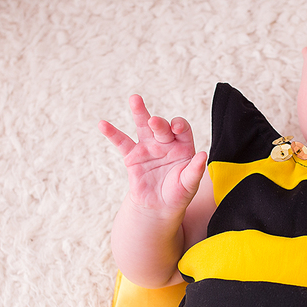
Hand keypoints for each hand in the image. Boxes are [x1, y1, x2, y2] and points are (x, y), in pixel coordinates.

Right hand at [101, 95, 206, 217]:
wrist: (159, 207)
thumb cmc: (178, 194)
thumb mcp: (189, 184)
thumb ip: (195, 170)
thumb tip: (203, 155)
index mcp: (182, 146)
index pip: (182, 130)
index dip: (179, 126)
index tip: (176, 127)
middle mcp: (165, 143)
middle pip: (161, 127)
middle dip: (158, 123)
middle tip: (154, 122)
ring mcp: (148, 147)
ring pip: (143, 126)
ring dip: (140, 112)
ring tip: (135, 99)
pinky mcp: (132, 156)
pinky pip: (122, 142)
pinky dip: (112, 133)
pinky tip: (103, 124)